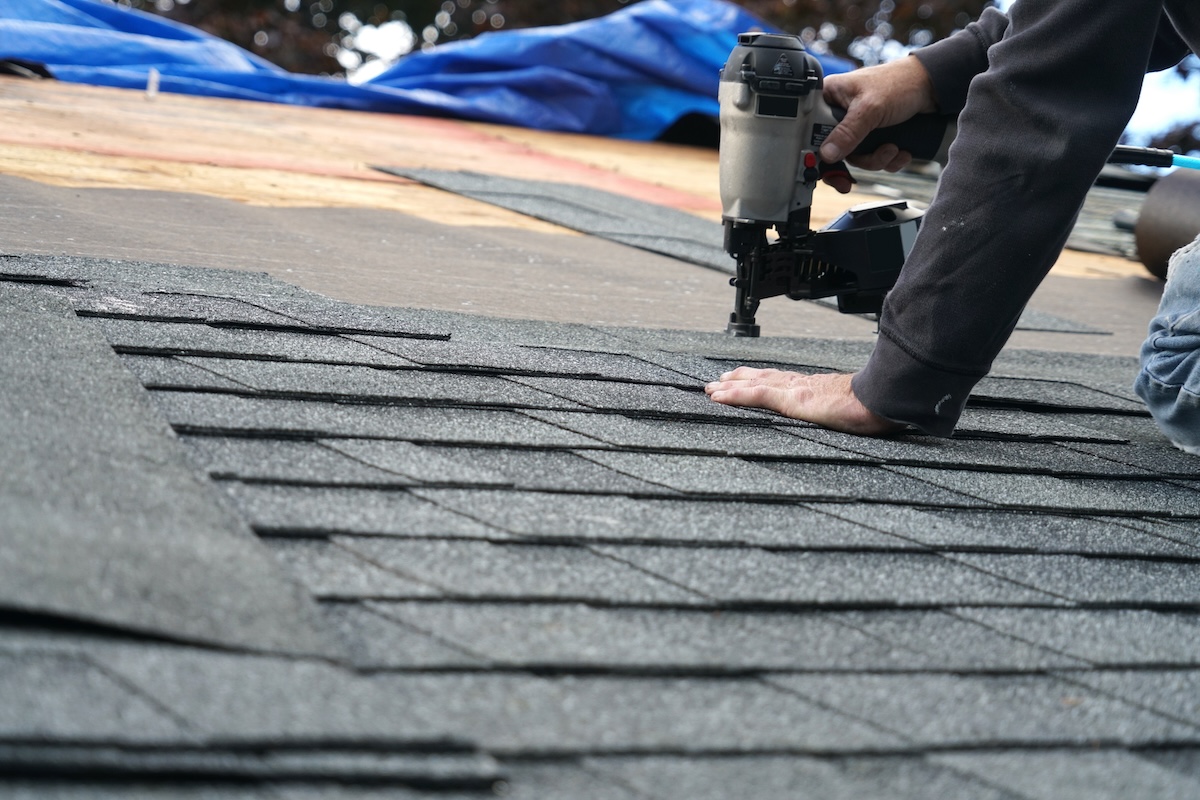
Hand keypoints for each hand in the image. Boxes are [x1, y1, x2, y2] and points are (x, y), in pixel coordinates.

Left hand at [705, 367, 903, 435]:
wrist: (884, 400)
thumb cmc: (876, 406)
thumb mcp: (855, 410)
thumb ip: (845, 411)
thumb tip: (852, 418)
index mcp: (815, 387)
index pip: (782, 381)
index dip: (761, 379)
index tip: (745, 379)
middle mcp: (801, 384)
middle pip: (762, 378)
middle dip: (738, 379)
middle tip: (718, 382)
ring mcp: (795, 390)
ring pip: (753, 385)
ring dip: (729, 387)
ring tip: (711, 389)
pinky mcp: (792, 400)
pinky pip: (756, 396)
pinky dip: (735, 396)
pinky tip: (718, 397)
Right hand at [819, 56, 937, 192]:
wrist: (932, 86)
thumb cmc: (899, 83)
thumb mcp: (870, 108)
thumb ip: (847, 132)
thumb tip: (826, 155)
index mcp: (829, 98)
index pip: (811, 132)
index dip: (816, 154)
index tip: (826, 170)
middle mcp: (840, 113)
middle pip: (834, 151)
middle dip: (856, 162)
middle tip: (850, 180)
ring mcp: (857, 126)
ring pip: (856, 158)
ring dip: (876, 160)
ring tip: (892, 148)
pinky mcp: (874, 135)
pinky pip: (873, 158)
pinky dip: (888, 160)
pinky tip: (901, 151)